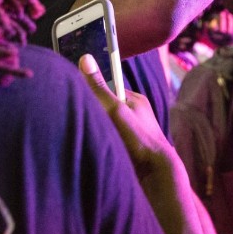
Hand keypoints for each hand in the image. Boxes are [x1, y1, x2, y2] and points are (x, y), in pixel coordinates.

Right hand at [78, 54, 172, 177]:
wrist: (157, 175)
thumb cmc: (139, 139)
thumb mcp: (115, 109)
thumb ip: (99, 88)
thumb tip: (85, 59)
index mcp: (135, 100)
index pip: (108, 89)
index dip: (92, 91)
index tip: (76, 94)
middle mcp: (135, 115)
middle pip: (106, 107)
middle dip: (93, 111)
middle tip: (76, 115)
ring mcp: (132, 133)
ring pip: (107, 125)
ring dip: (96, 129)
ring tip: (82, 133)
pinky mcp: (129, 149)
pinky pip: (110, 140)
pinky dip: (100, 142)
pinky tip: (92, 146)